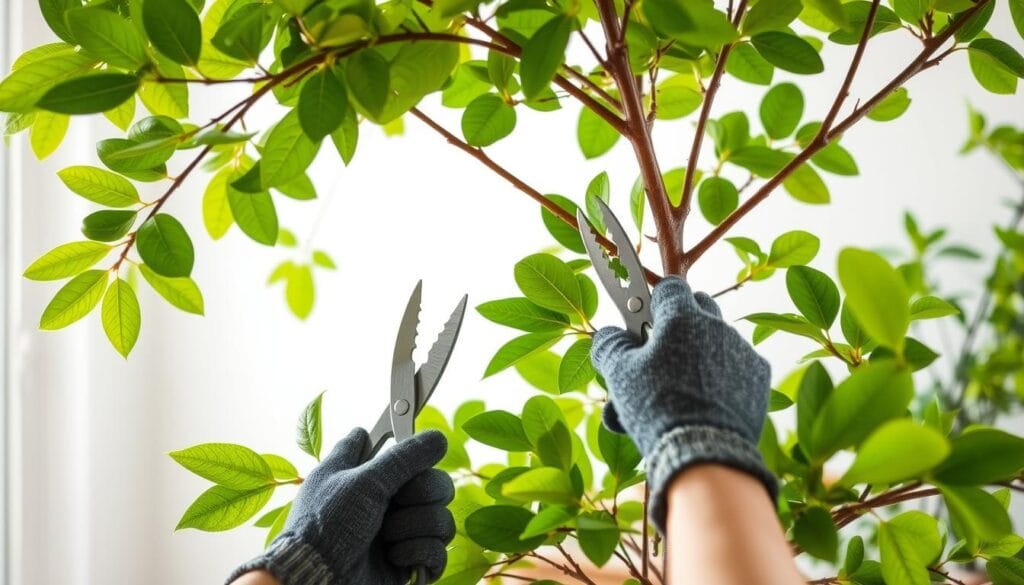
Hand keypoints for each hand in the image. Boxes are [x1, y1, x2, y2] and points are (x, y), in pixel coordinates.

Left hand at [228, 429, 454, 584]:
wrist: (318, 578)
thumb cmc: (327, 526)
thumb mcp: (363, 481)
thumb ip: (404, 458)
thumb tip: (439, 437)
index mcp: (365, 472)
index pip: (393, 444)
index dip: (408, 443)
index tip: (417, 444)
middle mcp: (385, 499)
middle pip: (434, 481)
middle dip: (422, 492)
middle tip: (399, 500)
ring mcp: (399, 531)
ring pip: (440, 515)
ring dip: (414, 525)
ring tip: (387, 536)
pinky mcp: (409, 560)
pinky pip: (438, 549)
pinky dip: (418, 552)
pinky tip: (395, 557)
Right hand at [591, 277, 776, 530]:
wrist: (704, 451)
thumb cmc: (658, 407)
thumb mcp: (619, 374)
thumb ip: (610, 345)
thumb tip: (608, 335)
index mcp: (682, 317)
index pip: (669, 287)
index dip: (654, 299)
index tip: (644, 318)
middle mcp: (717, 326)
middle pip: (698, 307)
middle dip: (679, 322)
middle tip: (660, 349)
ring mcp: (741, 350)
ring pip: (717, 338)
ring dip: (698, 352)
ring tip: (679, 386)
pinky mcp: (758, 377)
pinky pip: (735, 365)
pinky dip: (721, 376)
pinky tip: (703, 401)